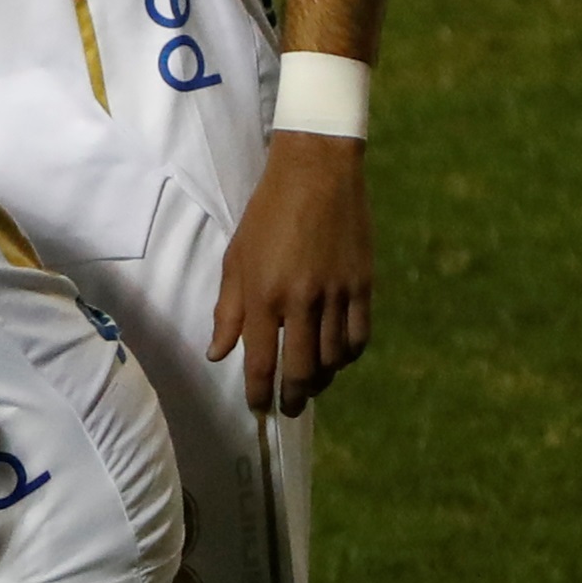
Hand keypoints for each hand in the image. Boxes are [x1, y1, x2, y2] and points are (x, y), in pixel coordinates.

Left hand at [210, 131, 373, 413]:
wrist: (317, 174)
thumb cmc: (267, 215)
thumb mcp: (236, 259)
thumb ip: (227, 311)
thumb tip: (218, 354)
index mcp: (262, 295)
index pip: (260, 361)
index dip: (259, 392)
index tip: (258, 409)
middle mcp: (300, 301)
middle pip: (302, 369)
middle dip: (294, 398)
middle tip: (289, 409)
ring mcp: (336, 294)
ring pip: (333, 358)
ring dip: (322, 379)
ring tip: (312, 385)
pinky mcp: (363, 285)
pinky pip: (359, 336)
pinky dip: (348, 356)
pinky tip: (338, 359)